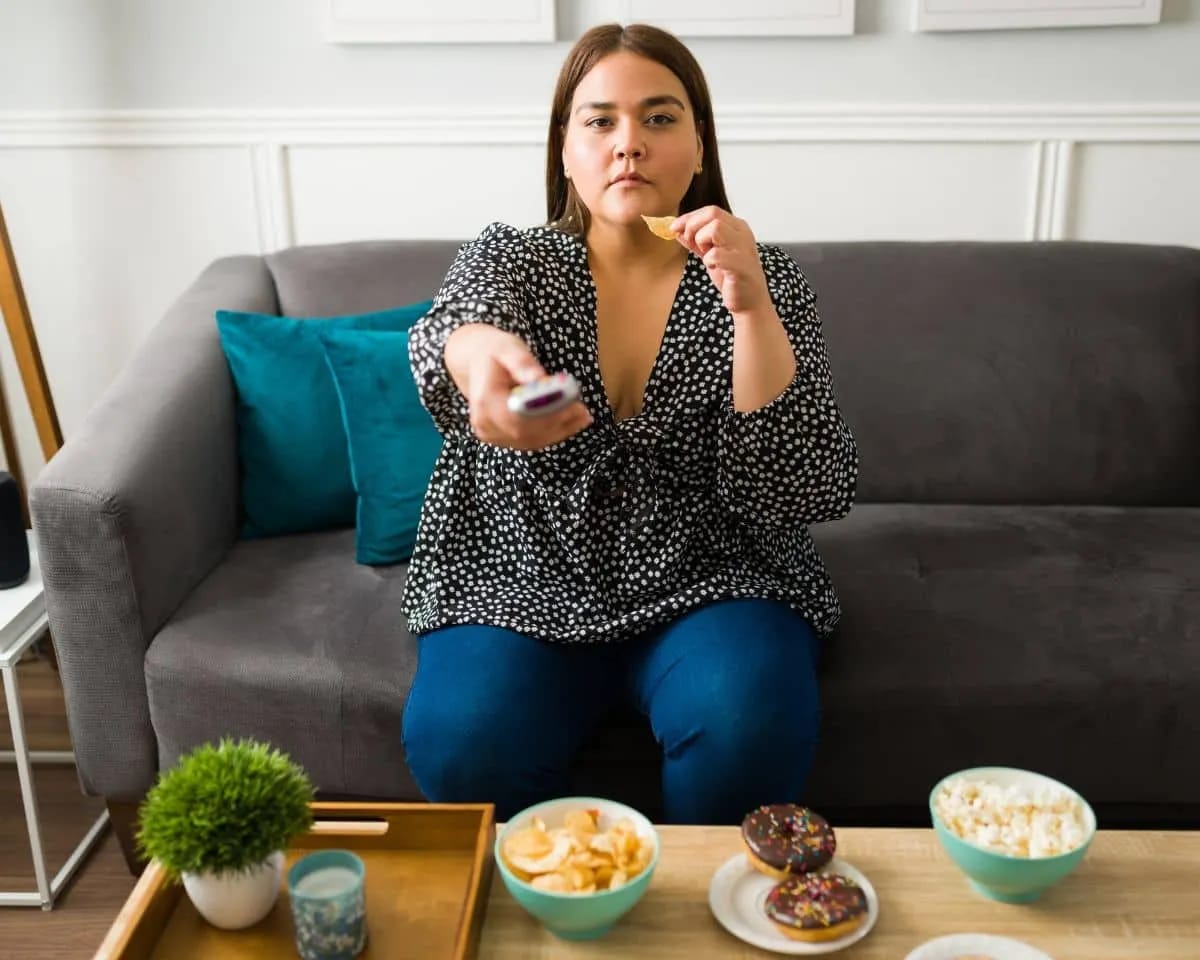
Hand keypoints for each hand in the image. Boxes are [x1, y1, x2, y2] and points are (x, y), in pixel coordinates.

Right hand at [445, 325, 592, 449]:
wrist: (476, 364)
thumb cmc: (495, 353)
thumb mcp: (508, 348)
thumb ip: (523, 364)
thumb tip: (540, 379)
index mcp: (484, 400)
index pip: (517, 418)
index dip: (546, 414)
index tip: (570, 402)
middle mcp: (485, 423)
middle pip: (527, 433)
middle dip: (558, 422)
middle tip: (582, 409)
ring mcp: (493, 435)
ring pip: (533, 440)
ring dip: (561, 429)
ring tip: (582, 415)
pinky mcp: (504, 439)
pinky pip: (533, 441)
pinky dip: (555, 432)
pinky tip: (573, 421)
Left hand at [672, 207, 771, 315]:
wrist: (750, 301)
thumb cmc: (732, 277)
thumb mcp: (711, 255)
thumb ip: (696, 242)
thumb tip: (677, 231)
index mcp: (736, 227)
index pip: (711, 211)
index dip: (689, 217)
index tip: (674, 227)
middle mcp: (742, 233)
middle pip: (712, 214)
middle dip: (693, 226)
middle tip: (690, 242)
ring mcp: (743, 248)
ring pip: (715, 228)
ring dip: (702, 241)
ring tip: (705, 255)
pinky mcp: (740, 265)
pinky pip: (716, 254)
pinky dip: (708, 260)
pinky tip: (713, 267)